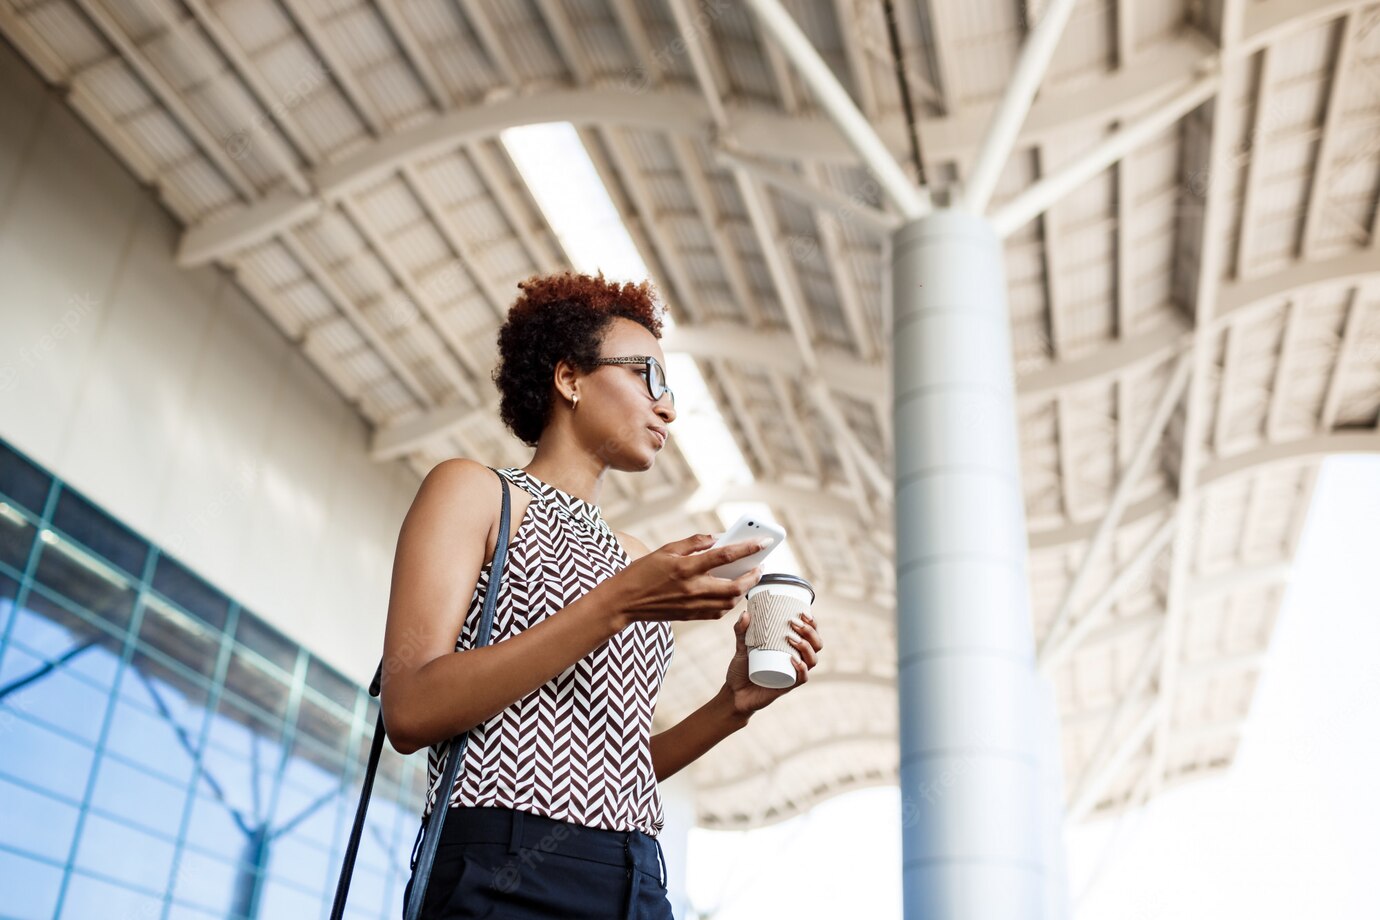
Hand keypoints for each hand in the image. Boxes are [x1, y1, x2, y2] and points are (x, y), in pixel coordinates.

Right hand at [600, 533, 767, 626]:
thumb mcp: (665, 550)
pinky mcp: (690, 616)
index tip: (763, 543)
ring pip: (730, 602)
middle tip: (760, 566)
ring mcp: (692, 605)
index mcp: (686, 568)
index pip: (724, 556)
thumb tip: (717, 538)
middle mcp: (692, 588)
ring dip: (744, 591)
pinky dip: (730, 603)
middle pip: (734, 586)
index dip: (747, 548)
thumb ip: (693, 543)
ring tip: (748, 578)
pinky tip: (731, 593)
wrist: (624, 601)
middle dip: (753, 576)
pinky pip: (718, 612)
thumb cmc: (642, 572)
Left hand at [724, 608, 822, 716]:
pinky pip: (801, 678)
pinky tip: (794, 659)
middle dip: (810, 632)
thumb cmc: (742, 669)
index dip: (813, 623)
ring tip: (793, 638)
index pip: (810, 634)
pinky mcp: (787, 686)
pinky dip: (801, 668)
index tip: (804, 612)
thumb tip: (745, 613)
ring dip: (807, 647)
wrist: (734, 693)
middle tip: (794, 623)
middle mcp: (796, 660)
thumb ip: (741, 630)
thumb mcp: (741, 646)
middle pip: (816, 645)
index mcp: (791, 649)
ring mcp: (793, 674)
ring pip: (812, 660)